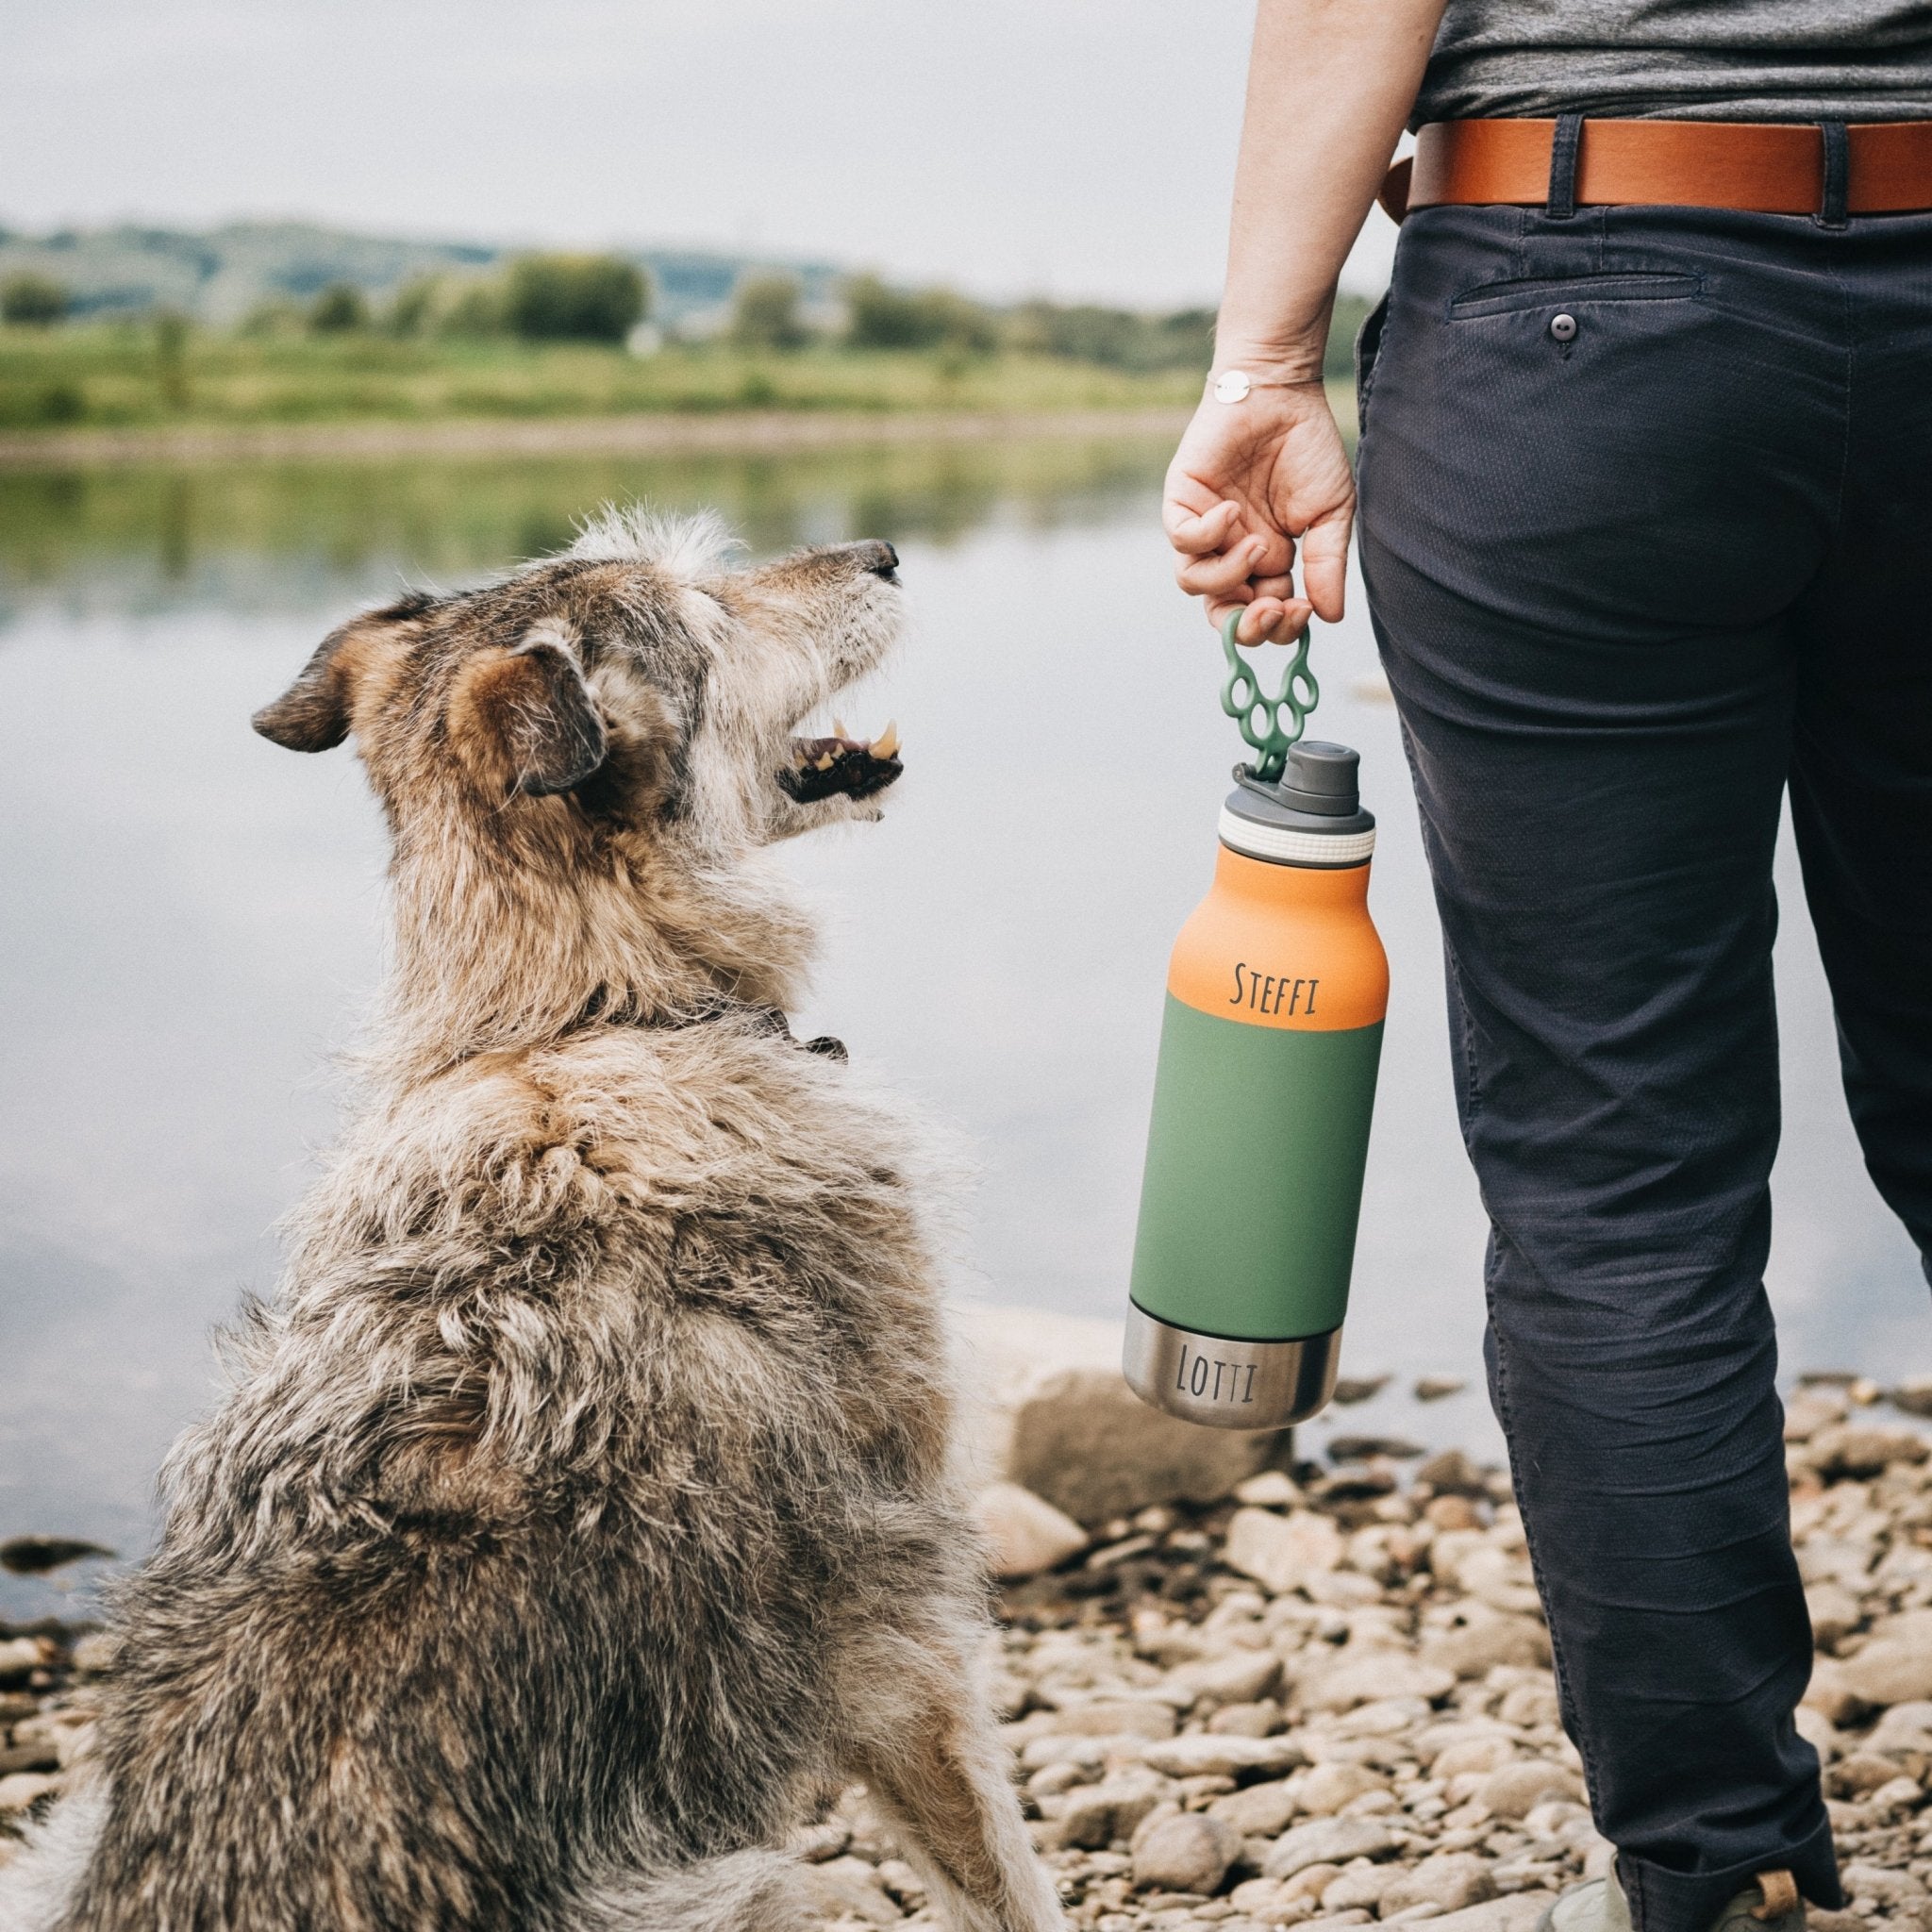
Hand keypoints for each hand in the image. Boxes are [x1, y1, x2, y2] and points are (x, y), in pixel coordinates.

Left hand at [1162, 378, 1355, 644]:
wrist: (1283, 393)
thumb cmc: (1308, 449)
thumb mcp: (1331, 513)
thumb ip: (1327, 565)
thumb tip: (1330, 617)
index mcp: (1267, 562)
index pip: (1263, 615)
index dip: (1279, 627)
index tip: (1303, 612)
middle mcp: (1231, 552)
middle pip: (1223, 613)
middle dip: (1247, 625)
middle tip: (1272, 610)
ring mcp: (1204, 529)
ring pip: (1195, 583)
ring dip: (1229, 578)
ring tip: (1260, 547)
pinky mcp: (1181, 502)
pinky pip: (1181, 540)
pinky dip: (1206, 535)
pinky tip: (1234, 511)